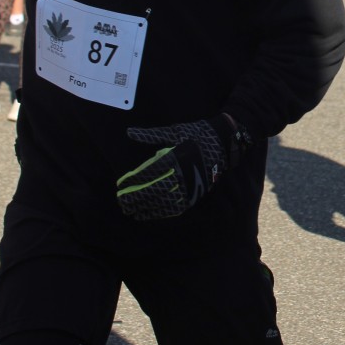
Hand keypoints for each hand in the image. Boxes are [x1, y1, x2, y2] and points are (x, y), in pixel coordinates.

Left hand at [118, 113, 249, 219]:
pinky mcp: (195, 193)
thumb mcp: (173, 130)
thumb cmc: (196, 134)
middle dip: (135, 197)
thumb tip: (128, 133)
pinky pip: (176, 207)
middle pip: (153, 189)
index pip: (149, 172)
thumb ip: (150, 135)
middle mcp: (181, 173)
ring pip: (164, 201)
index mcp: (175, 156)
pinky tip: (149, 214)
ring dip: (146, 208)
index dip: (133, 180)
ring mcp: (189, 185)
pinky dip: (161, 212)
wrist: (224, 143)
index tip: (120, 185)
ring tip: (131, 211)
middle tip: (121, 201)